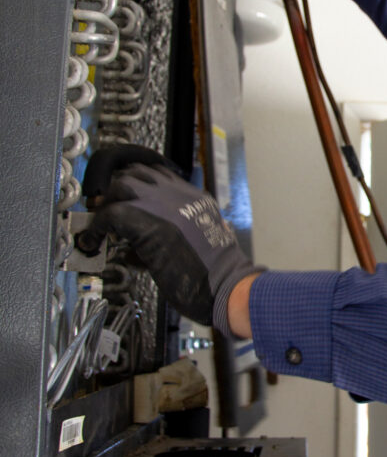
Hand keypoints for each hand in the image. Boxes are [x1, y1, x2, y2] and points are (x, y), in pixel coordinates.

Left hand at [80, 147, 262, 333]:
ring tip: (103, 224)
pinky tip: (92, 241)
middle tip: (109, 209)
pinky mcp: (146, 224)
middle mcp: (178, 195)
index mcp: (194, 197)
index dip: (137, 184)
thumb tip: (153, 235)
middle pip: (136, 174)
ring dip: (109, 205)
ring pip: (121, 187)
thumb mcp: (207, 236)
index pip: (158, 173)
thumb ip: (183, 226)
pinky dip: (96, 228)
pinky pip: (109, 214)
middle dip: (119, 191)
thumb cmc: (218, 270)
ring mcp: (162, 206)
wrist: (224, 283)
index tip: (126, 197)